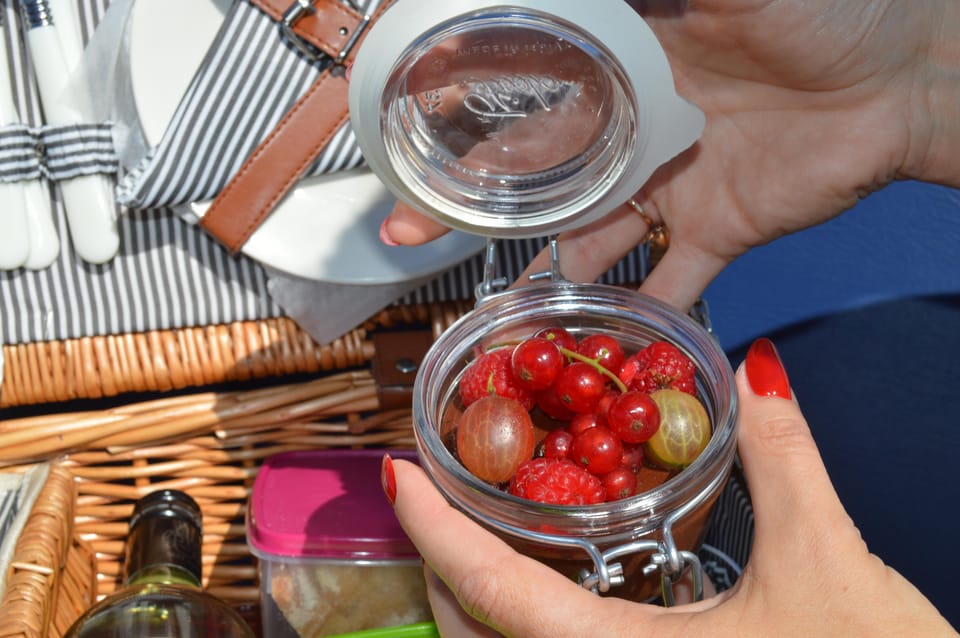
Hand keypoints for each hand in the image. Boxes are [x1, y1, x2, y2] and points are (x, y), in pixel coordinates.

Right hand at [380, 0, 959, 309]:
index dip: (463, 126)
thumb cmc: (820, 9)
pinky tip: (610, 355)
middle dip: (474, 211)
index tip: (407, 148)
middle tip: (407, 239)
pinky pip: (673, 285)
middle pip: (537, 181)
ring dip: (549, 277)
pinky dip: (648, 321)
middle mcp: (632, 136)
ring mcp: (670, 188)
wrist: (902, 71)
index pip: (522, 102)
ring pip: (592, 242)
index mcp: (621, 73)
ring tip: (499, 309)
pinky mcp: (717, 229)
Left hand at [382, 338, 956, 636]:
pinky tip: (553, 582)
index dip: (434, 528)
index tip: (397, 475)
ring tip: (479, 527)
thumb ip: (784, 456)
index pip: (494, 592)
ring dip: (479, 597)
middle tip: (437, 493)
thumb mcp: (830, 564)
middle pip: (478, 635)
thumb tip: (759, 369)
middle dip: (443, 563)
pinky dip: (526, 621)